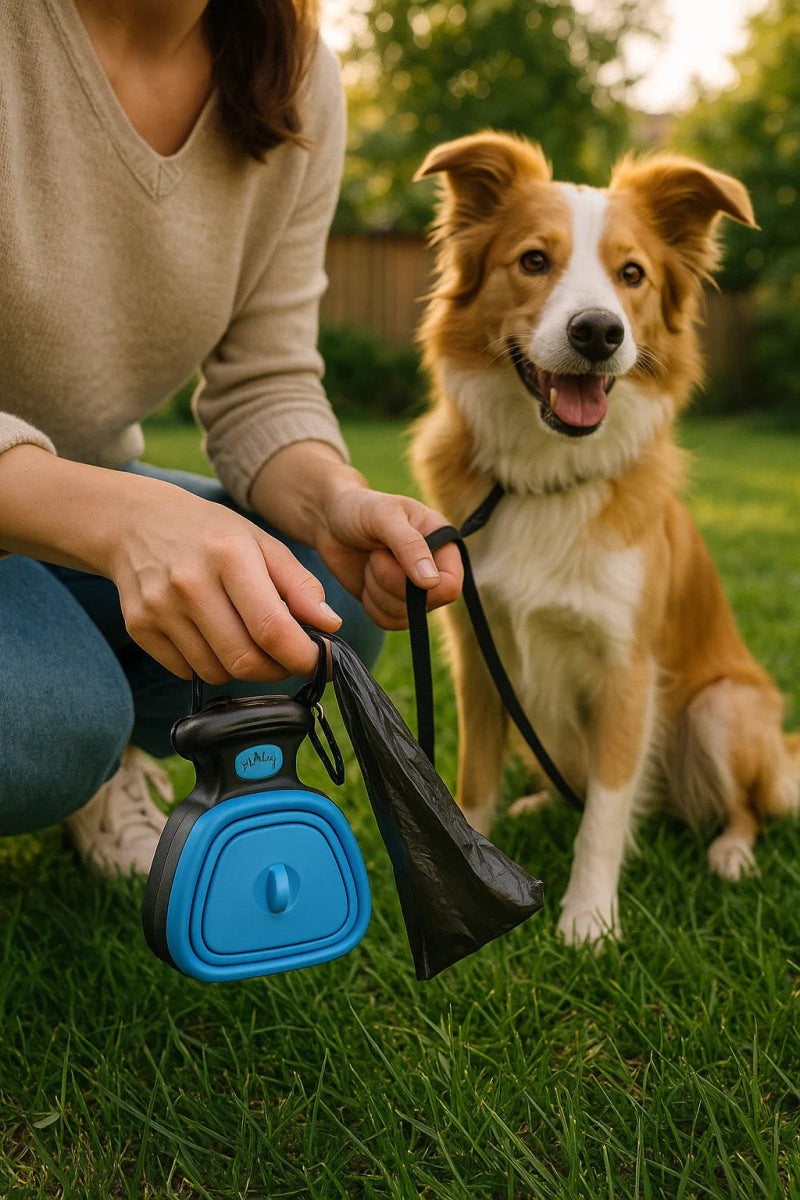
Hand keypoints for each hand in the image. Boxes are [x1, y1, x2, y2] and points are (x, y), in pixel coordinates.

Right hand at [105, 475, 341, 682]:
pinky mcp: (139, 627)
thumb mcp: (261, 543)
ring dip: (241, 667)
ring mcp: (159, 608)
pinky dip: (207, 663)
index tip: (320, 662)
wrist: (135, 522)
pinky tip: (209, 635)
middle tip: (286, 658)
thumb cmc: (210, 533)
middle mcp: (189, 583)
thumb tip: (329, 625)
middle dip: (276, 669)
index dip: (303, 657)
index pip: (272, 629)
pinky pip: (186, 671)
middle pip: (244, 660)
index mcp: (228, 555)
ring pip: (216, 672)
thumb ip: (299, 585)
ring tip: (244, 638)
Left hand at [314, 486, 462, 629]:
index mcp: (443, 546)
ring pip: (404, 616)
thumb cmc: (360, 509)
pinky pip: (387, 621)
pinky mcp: (392, 604)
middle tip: (376, 555)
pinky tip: (366, 579)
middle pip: (425, 604)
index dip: (424, 585)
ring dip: (377, 591)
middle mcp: (434, 572)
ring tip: (371, 562)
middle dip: (390, 582)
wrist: (331, 521)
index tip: (395, 560)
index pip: (450, 586)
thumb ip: (409, 545)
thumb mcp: (385, 516)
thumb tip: (432, 581)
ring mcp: (414, 592)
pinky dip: (370, 604)